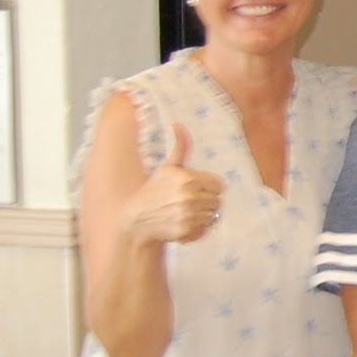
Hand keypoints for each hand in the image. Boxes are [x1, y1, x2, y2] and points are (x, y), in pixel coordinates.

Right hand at [128, 124, 225, 245]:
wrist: (137, 219)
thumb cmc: (154, 190)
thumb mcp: (167, 167)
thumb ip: (180, 147)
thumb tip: (177, 124)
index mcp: (188, 178)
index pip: (219, 185)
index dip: (209, 187)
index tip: (197, 189)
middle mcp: (189, 196)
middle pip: (218, 201)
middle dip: (206, 201)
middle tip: (189, 202)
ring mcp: (188, 215)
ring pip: (214, 216)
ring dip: (204, 216)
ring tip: (186, 212)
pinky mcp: (186, 231)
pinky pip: (207, 229)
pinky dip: (199, 229)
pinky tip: (184, 223)